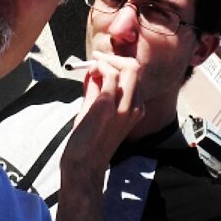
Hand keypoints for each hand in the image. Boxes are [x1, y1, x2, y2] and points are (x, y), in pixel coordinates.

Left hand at [62, 51, 144, 183]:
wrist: (84, 163)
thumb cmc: (90, 139)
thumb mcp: (98, 110)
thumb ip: (99, 90)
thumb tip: (95, 70)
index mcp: (136, 108)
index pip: (134, 76)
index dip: (118, 64)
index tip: (102, 62)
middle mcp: (135, 106)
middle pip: (135, 67)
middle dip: (115, 57)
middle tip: (98, 58)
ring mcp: (124, 107)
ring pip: (128, 68)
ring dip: (106, 61)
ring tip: (92, 67)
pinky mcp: (108, 106)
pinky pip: (109, 74)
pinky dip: (99, 67)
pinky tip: (90, 73)